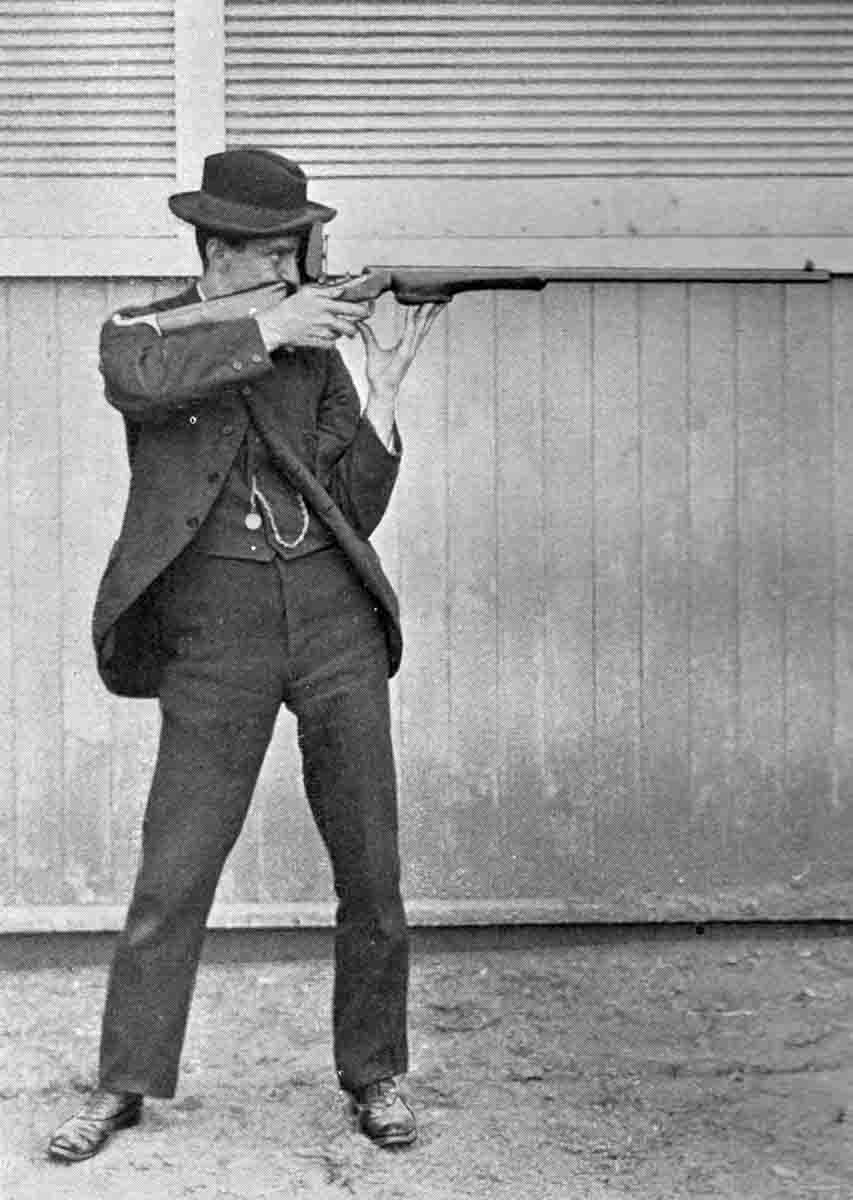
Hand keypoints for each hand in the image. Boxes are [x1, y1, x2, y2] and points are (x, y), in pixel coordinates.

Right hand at [256, 284, 373, 349]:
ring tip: (343, 327)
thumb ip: (326, 291)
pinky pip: (334, 343)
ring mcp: (323, 331)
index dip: (363, 307)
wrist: (277, 325)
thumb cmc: (291, 307)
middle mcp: (326, 318)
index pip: (351, 305)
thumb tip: (341, 289)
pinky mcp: (319, 342)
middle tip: (362, 319)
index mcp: (324, 303)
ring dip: (346, 331)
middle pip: (352, 323)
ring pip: (345, 334)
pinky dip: (334, 340)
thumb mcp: (308, 292)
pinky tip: (329, 334)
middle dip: (360, 321)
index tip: (368, 307)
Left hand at [358, 303, 444, 446]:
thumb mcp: (371, 350)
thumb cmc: (378, 375)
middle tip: (440, 294)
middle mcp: (411, 346)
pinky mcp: (405, 354)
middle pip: (424, 323)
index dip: (423, 311)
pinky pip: (409, 334)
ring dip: (427, 312)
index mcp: (407, 345)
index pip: (417, 324)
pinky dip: (412, 322)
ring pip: (421, 326)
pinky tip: (413, 311)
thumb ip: (367, 335)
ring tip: (434, 299)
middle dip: (432, 309)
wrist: (380, 391)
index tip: (429, 299)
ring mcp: (410, 350)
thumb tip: (360, 323)